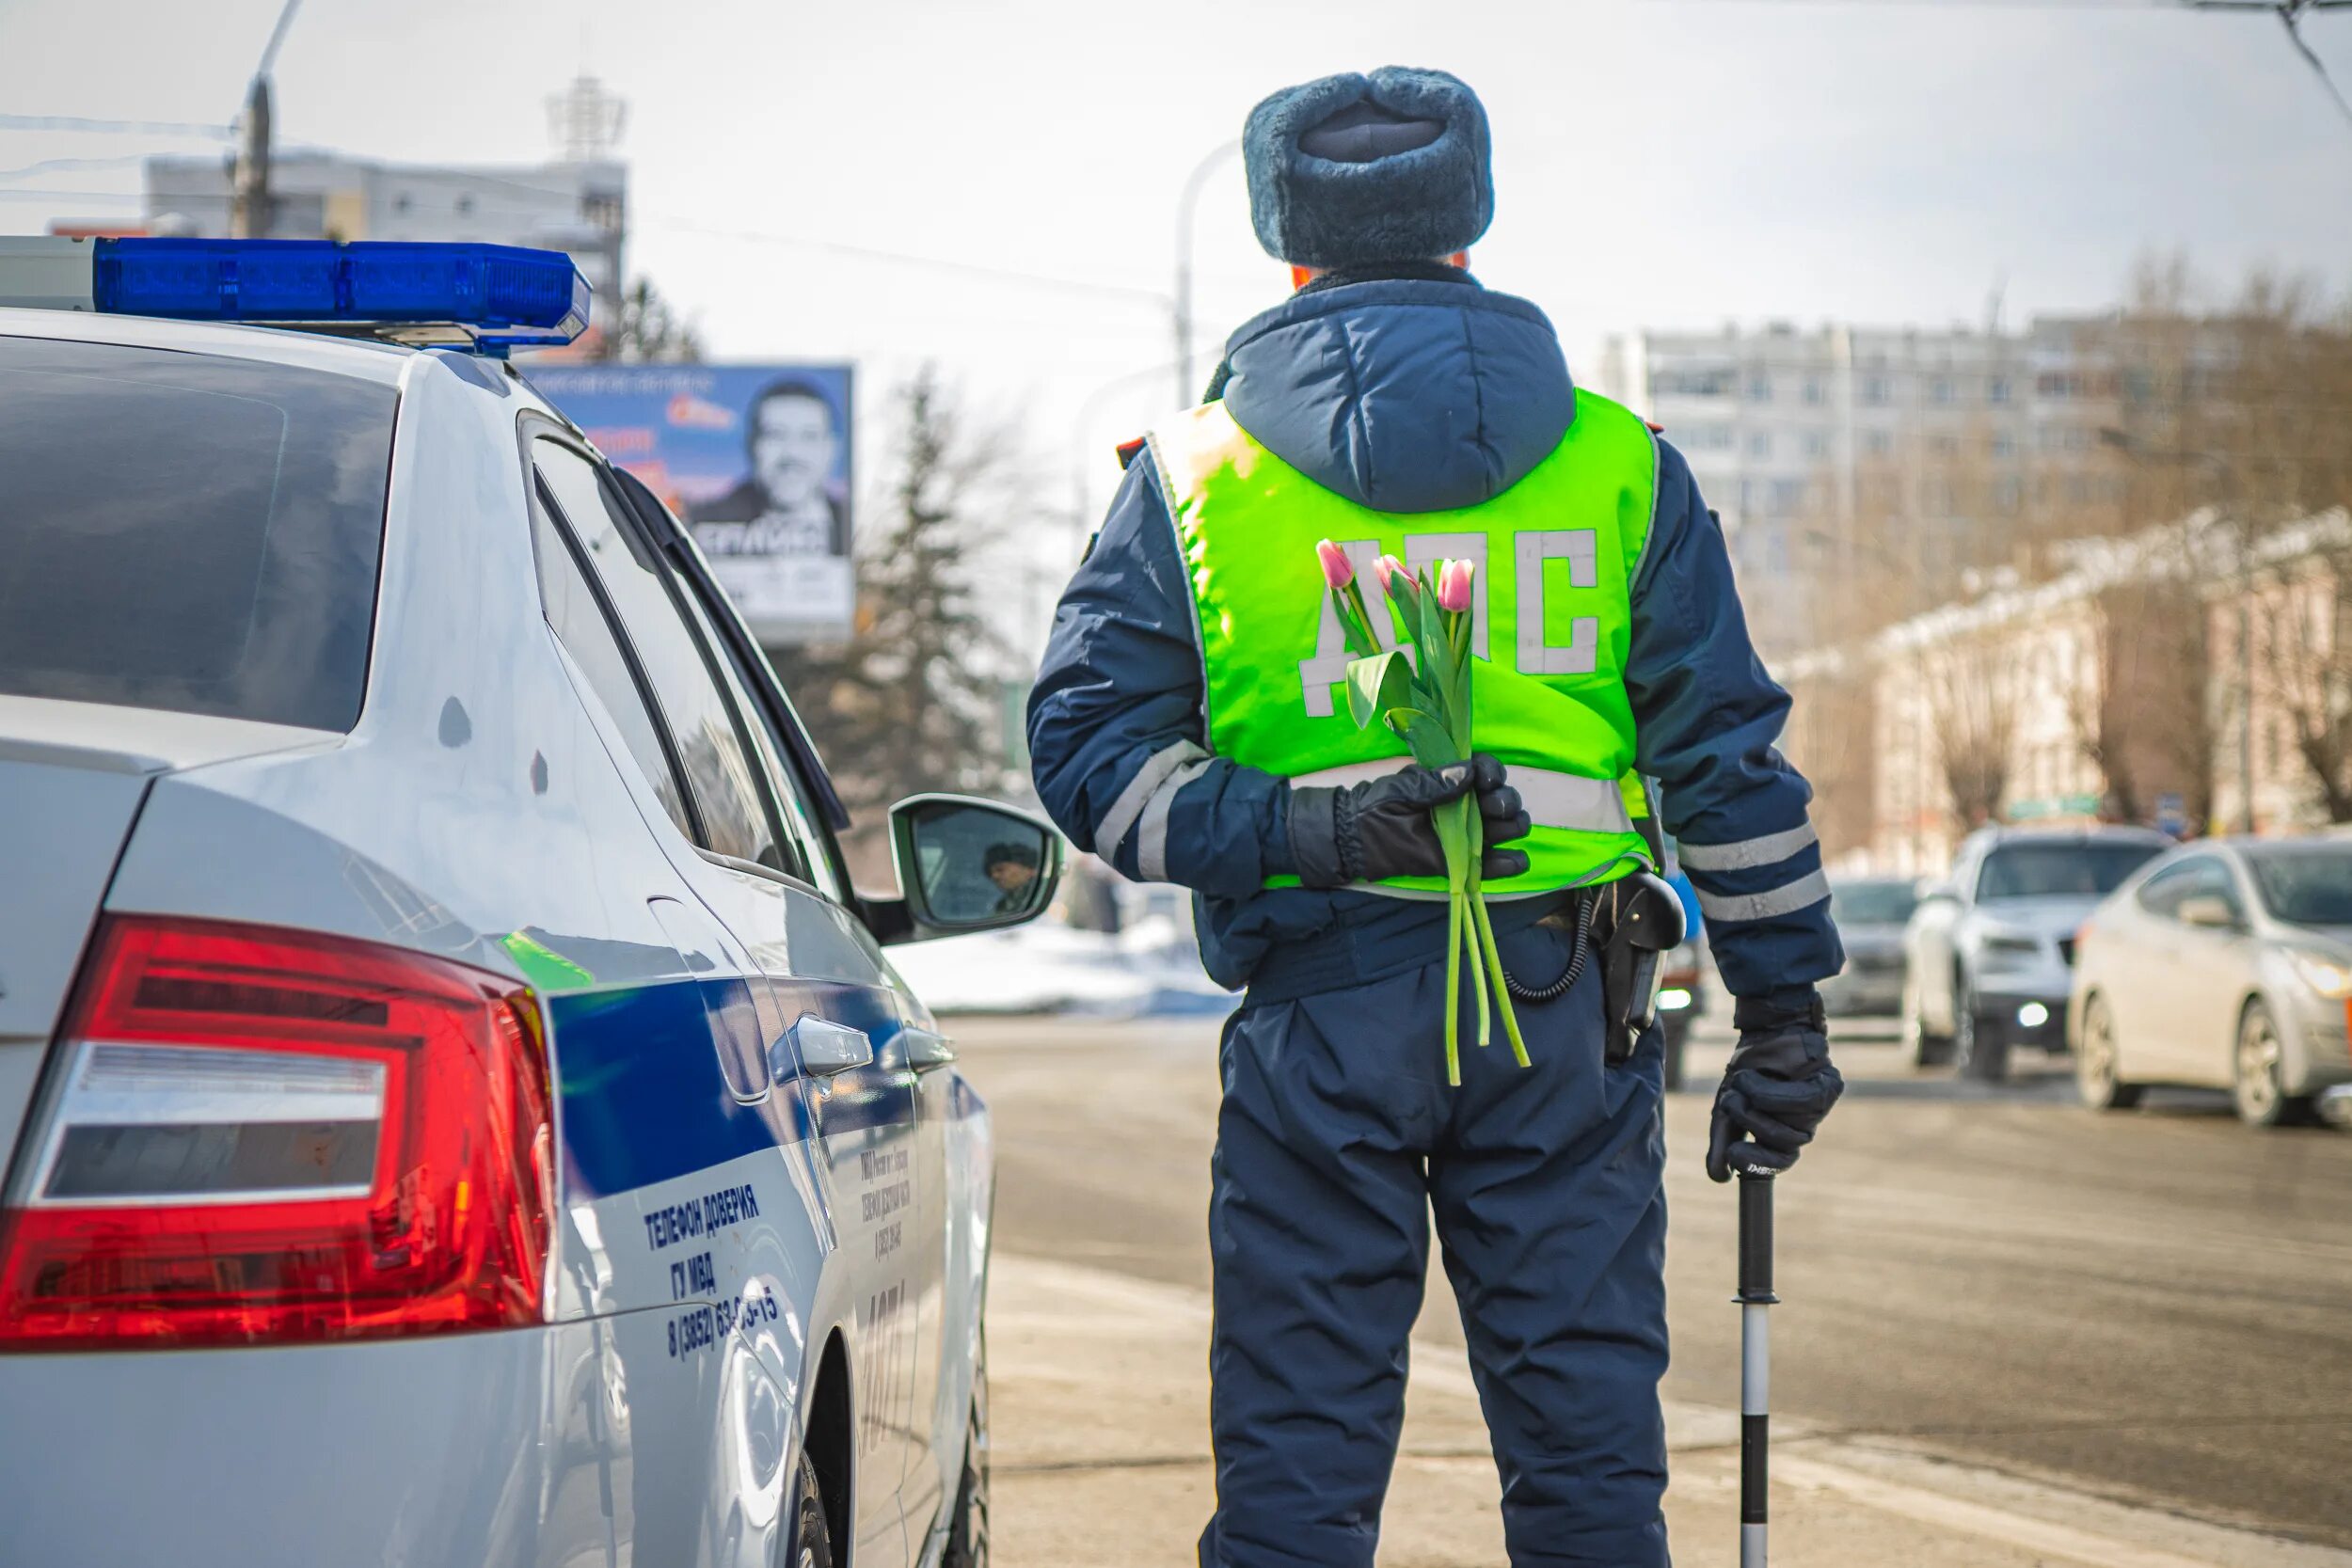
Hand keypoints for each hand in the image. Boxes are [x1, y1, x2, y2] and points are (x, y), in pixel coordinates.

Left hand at [1290, 754, 1531, 887]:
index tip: (1487, 779)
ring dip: (1512, 827)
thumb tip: (1468, 772)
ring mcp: (1468, 834)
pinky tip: (1514, 860)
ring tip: (1499, 830)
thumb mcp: (1404, 789)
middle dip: (1506, 801)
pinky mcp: (1463, 862)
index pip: (1488, 771)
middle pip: (1504, 800)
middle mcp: (1468, 805)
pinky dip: (1510, 863)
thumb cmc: (1378, 806)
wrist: (1359, 839)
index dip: (1494, 773)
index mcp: (1454, 780)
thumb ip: (1434, 783)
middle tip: (1491, 807)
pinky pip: (1493, 864)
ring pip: (1507, 828)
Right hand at [1707, 1020, 1842, 1182]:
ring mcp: (1821, 1108)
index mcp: (1782, 1130)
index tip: (1733, 1156)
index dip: (1758, 1163)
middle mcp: (1804, 1122)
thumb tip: (1718, 1178)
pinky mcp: (1830, 1086)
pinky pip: (1806, 1103)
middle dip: (1753, 1124)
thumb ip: (1721, 1141)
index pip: (1779, 1160)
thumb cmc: (1750, 1067)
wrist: (1763, 1029)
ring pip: (1794, 1126)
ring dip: (1760, 1103)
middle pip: (1785, 1146)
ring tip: (1745, 1080)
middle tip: (1732, 1101)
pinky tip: (1763, 1074)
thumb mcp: (1727, 1106)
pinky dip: (1776, 1091)